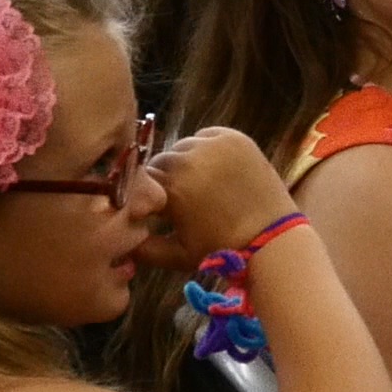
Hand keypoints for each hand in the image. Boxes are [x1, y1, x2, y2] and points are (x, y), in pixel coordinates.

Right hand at [139, 125, 308, 264]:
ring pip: (184, 147)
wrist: (271, 236)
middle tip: (177, 198)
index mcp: (172, 186)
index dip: (144, 194)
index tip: (153, 208)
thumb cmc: (220, 248)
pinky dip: (205, 149)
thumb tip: (120, 238)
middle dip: (164, 179)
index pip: (140, 180)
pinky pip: (207, 136)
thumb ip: (142, 248)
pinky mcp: (235, 137)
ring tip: (197, 185)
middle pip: (161, 161)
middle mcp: (190, 158)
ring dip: (184, 163)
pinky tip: (211, 169)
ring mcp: (215, 144)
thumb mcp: (175, 255)